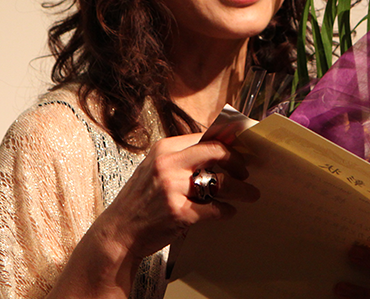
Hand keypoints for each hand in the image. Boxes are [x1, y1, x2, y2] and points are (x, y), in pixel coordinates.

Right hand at [95, 133, 259, 261]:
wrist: (119, 232)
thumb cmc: (139, 201)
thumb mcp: (154, 169)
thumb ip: (180, 158)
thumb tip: (215, 151)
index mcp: (163, 150)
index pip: (204, 136)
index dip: (227, 142)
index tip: (239, 148)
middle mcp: (168, 165)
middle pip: (216, 152)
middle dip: (237, 161)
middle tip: (245, 171)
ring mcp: (174, 189)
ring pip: (221, 182)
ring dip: (242, 189)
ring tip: (250, 194)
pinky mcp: (180, 213)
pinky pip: (215, 209)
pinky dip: (227, 211)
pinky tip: (228, 212)